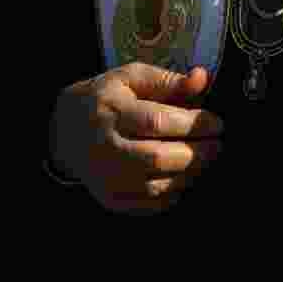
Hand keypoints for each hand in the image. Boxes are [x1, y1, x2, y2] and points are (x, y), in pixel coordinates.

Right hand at [49, 63, 223, 214]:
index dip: (193, 124)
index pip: (157, 121)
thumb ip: (168, 80)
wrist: (65, 130)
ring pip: (154, 186)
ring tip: (206, 159)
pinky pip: (147, 205)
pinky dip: (172, 195)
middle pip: (157, 158)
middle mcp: (106, 147)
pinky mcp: (108, 198)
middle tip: (218, 144)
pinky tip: (184, 177)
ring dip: (188, 174)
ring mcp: (105, 177)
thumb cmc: (106, 98)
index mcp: (112, 110)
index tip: (217, 122)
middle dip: (196, 153)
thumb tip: (203, 78)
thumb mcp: (132, 78)